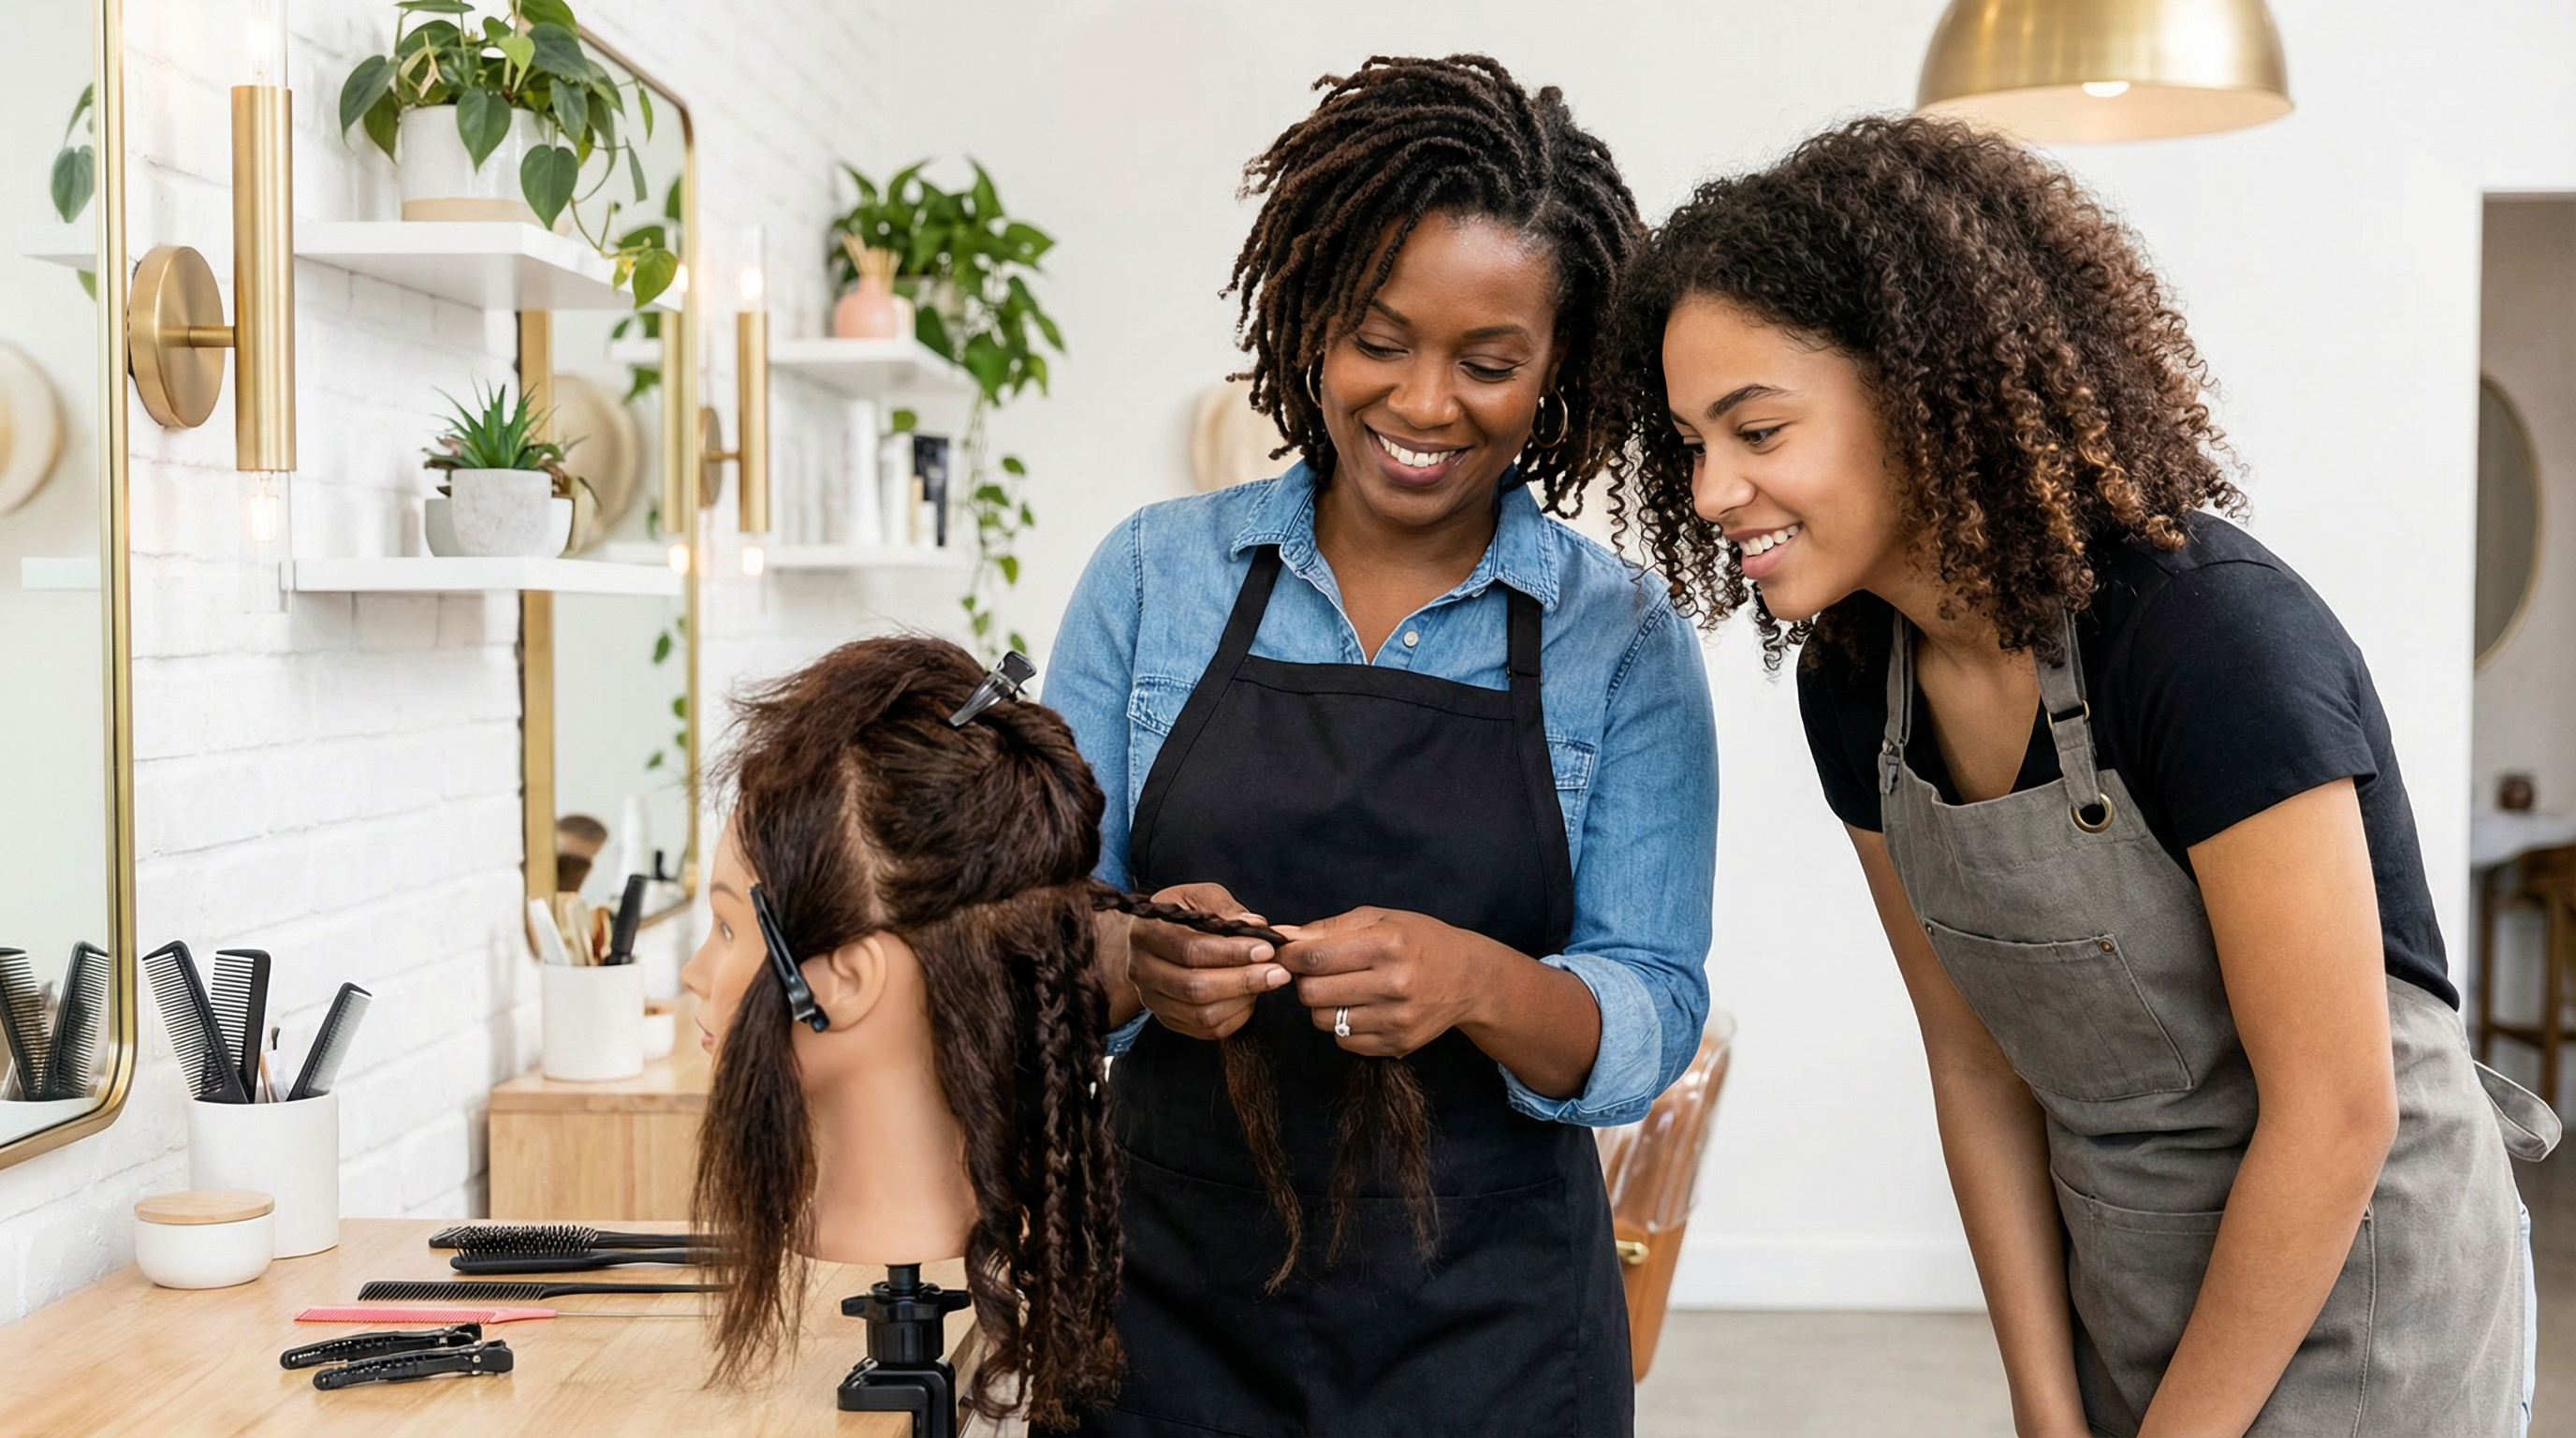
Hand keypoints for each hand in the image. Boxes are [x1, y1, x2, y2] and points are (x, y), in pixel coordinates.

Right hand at [1128, 882, 1288, 1040]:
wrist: (1150, 942)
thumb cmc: (1180, 915)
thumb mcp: (1197, 896)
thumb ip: (1225, 907)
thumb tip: (1256, 925)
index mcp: (1145, 932)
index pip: (1189, 949)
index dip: (1230, 952)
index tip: (1266, 949)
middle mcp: (1142, 971)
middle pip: (1194, 987)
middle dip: (1242, 981)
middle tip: (1278, 972)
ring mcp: (1153, 1000)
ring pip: (1202, 1014)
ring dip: (1243, 999)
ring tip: (1267, 981)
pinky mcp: (1168, 1020)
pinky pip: (1206, 1029)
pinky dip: (1236, 1015)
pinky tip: (1251, 996)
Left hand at [1276, 907, 1493, 1057]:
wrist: (1469, 978)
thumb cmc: (1420, 941)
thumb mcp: (1380, 919)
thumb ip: (1328, 928)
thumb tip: (1281, 936)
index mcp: (1387, 945)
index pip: (1314, 956)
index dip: (1290, 956)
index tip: (1287, 953)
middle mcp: (1393, 984)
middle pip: (1311, 993)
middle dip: (1304, 981)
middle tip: (1317, 971)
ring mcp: (1396, 1019)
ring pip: (1323, 1020)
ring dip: (1323, 1005)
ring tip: (1343, 989)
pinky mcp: (1398, 1044)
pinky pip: (1344, 1041)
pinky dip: (1343, 1025)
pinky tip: (1362, 1008)